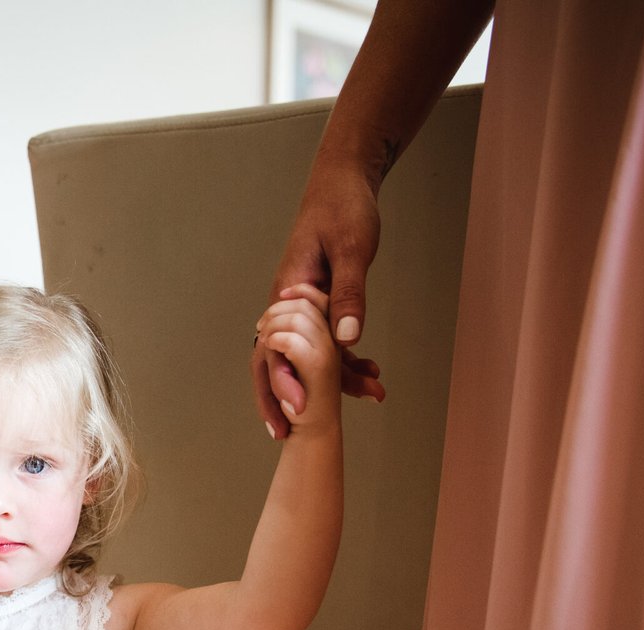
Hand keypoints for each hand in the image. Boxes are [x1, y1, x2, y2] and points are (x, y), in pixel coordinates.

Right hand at [253, 163, 384, 437]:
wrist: (345, 182)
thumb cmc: (344, 209)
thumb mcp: (353, 250)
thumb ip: (350, 295)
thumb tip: (348, 339)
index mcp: (288, 294)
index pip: (274, 349)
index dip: (281, 383)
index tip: (294, 412)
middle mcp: (288, 306)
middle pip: (276, 362)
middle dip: (285, 398)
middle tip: (288, 434)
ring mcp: (302, 308)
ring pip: (304, 356)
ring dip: (330, 382)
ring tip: (370, 397)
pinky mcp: (320, 305)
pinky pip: (325, 341)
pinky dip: (345, 360)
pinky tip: (370, 374)